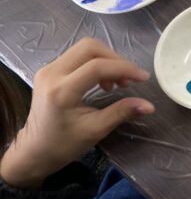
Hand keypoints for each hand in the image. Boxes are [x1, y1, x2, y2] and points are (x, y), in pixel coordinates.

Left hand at [0, 38, 154, 188]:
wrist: (34, 150)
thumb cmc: (63, 145)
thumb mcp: (96, 130)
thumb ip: (122, 112)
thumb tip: (149, 106)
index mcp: (61, 91)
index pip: (97, 67)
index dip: (124, 69)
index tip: (143, 78)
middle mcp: (52, 73)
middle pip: (90, 48)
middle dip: (116, 59)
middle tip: (129, 78)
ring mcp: (49, 69)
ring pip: (84, 49)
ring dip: (107, 60)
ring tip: (117, 82)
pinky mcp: (50, 70)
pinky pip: (78, 56)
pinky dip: (96, 63)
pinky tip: (103, 81)